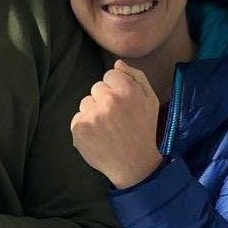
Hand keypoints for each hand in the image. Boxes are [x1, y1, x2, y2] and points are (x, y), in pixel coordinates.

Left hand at [70, 60, 163, 189]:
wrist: (134, 164)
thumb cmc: (143, 130)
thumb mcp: (150, 100)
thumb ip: (136, 77)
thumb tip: (117, 63)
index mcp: (127, 90)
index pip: (110, 74)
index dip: (116, 89)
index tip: (122, 104)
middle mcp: (108, 100)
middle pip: (96, 87)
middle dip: (104, 99)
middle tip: (115, 118)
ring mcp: (92, 114)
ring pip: (86, 102)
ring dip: (93, 112)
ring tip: (107, 128)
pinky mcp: (79, 128)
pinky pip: (77, 118)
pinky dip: (85, 126)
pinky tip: (98, 136)